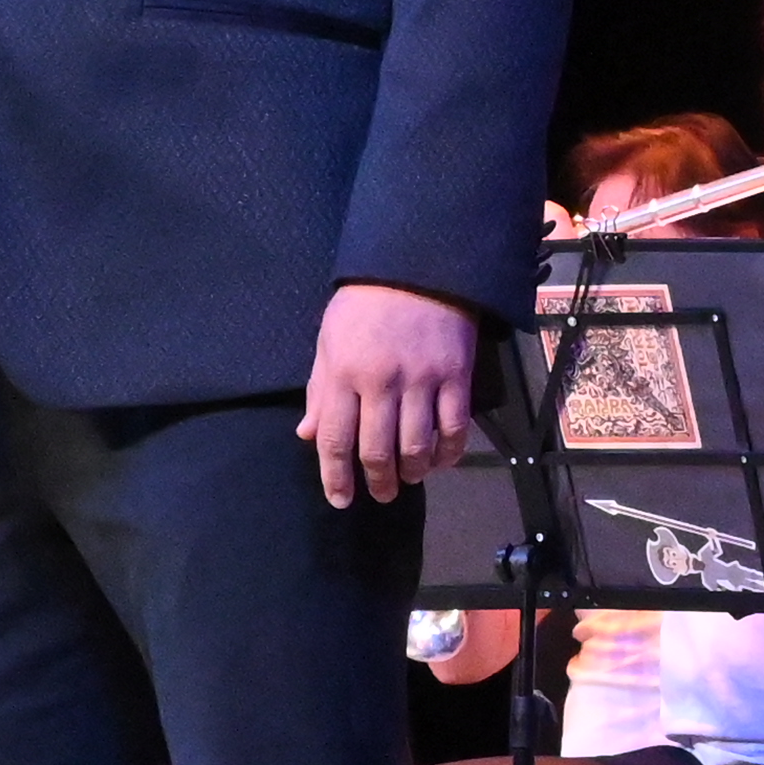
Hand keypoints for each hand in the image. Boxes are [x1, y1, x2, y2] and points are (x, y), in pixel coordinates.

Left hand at [300, 282, 480, 509]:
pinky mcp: (456, 376)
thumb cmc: (364, 303)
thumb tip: (307, 435)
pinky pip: (454, 428)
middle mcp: (381, 382)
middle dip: (377, 482)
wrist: (417, 264)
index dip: (336, 477)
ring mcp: (422, 380)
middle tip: (381, 494)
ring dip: (412, 472)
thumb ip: (319, 390)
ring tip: (409, 477)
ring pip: (416, 446)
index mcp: (343, 373)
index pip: (335, 439)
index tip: (340, 500)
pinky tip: (440, 461)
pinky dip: (448, 454)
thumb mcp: (329, 340)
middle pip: (376, 450)